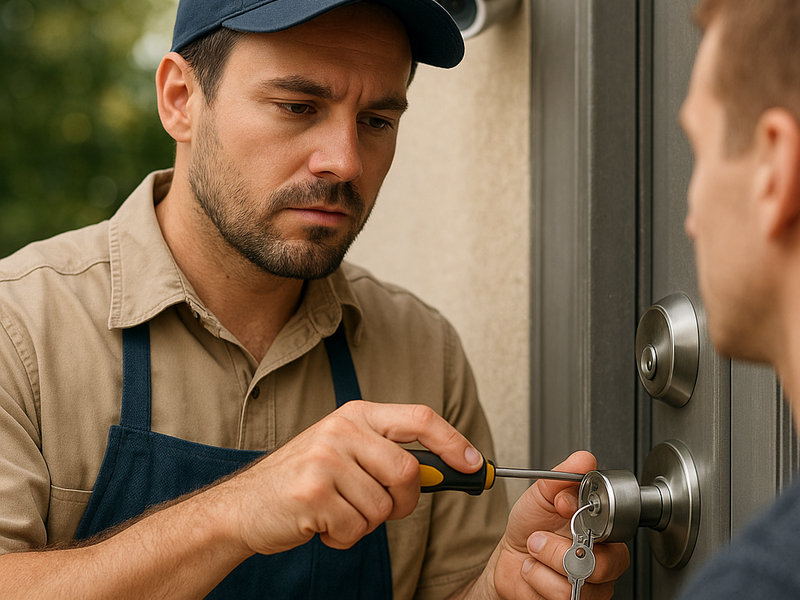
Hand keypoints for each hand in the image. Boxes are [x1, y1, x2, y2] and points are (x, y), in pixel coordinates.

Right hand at [210, 401, 483, 556]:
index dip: (453, 442)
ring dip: (366, 522)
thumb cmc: (303, 481)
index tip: (474, 465)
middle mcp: (342, 429)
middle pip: (408, 471)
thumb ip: (390, 454)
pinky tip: (321, 524)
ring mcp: (325, 458)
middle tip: (382, 508)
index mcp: (356, 414)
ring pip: (383, 507)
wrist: (244, 506)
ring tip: (335, 511)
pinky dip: (344, 537)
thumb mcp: (345, 451)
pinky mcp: (312, 491)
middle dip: (404, 501)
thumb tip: (451, 470)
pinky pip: (357, 529)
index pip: (419, 418)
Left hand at [488, 451, 629, 599]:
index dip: (586, 518)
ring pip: (579, 581)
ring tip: (535, 554)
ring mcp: (591, 587)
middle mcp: (603, 562)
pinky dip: (537, 579)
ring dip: (543, 562)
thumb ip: (562, 478)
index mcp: (602, 532)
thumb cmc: (530, 527)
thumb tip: (585, 460)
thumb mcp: (542, 495)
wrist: (508, 557)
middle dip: (559, 548)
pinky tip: (534, 572)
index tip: (561, 506)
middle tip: (540, 538)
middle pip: (604, 564)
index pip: (615, 528)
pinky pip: (562, 596)